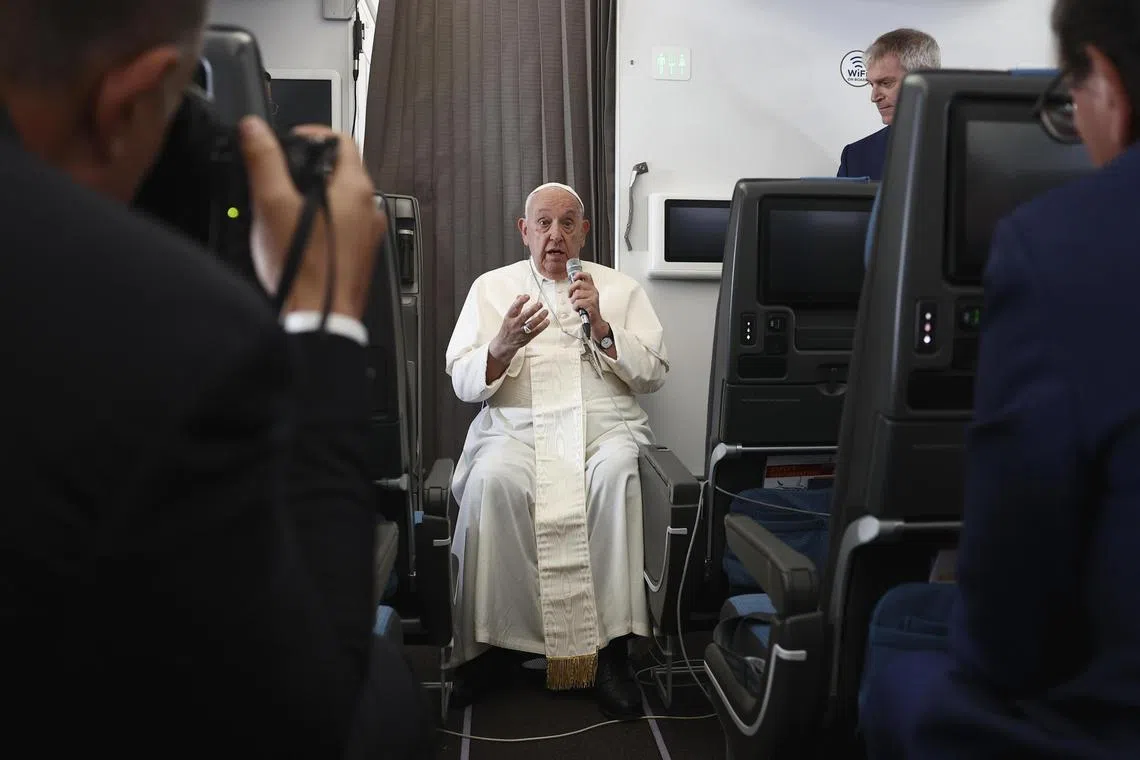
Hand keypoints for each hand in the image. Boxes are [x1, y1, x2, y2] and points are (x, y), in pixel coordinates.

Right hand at [239, 117, 386, 318]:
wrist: (319, 319)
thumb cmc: (303, 268)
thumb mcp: (273, 205)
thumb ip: (264, 161)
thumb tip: (255, 130)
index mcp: (356, 190)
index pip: (342, 141)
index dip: (313, 134)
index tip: (289, 141)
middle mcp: (370, 210)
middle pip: (342, 171)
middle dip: (310, 167)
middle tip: (281, 174)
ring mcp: (368, 235)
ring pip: (342, 201)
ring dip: (316, 196)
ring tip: (286, 205)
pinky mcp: (361, 256)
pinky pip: (344, 228)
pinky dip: (324, 222)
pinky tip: (299, 235)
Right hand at [489, 295, 549, 364]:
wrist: (504, 344)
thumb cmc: (508, 328)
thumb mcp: (509, 317)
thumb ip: (516, 307)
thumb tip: (520, 295)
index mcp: (509, 317)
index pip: (514, 308)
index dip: (520, 301)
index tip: (527, 296)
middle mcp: (514, 324)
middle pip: (524, 316)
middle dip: (533, 309)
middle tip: (540, 304)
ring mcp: (520, 332)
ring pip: (531, 324)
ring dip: (539, 317)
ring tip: (545, 311)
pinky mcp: (527, 338)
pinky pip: (536, 331)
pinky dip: (542, 326)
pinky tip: (547, 321)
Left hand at [568, 271, 607, 340]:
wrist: (595, 321)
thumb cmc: (588, 310)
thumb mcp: (585, 298)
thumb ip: (580, 291)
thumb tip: (571, 287)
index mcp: (592, 288)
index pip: (587, 276)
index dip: (579, 274)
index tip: (574, 278)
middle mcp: (594, 291)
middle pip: (579, 283)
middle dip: (571, 290)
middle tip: (570, 296)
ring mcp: (593, 298)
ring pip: (577, 294)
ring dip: (573, 301)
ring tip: (576, 305)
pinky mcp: (591, 305)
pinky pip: (578, 302)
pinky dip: (575, 307)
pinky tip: (578, 309)